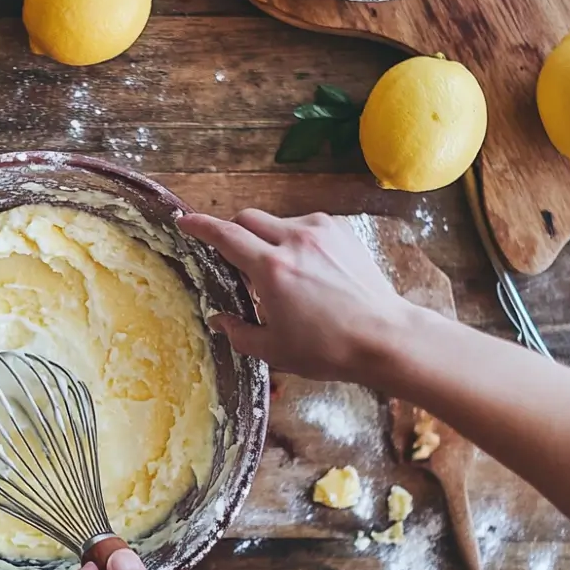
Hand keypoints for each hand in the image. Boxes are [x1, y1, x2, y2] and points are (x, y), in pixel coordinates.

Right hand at [178, 210, 414, 384]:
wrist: (386, 338)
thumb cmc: (328, 349)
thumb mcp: (274, 350)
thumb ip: (238, 332)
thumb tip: (218, 320)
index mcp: (271, 268)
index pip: (225, 235)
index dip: (199, 226)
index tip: (184, 221)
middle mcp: (294, 240)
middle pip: (248, 218)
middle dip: (234, 233)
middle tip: (235, 260)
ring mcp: (321, 232)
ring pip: (277, 222)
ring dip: (267, 239)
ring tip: (279, 272)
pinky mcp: (341, 233)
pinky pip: (305, 227)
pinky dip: (294, 241)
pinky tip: (306, 269)